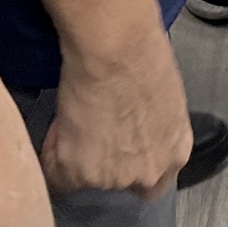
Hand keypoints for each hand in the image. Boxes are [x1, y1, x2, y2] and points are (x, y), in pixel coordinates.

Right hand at [42, 14, 191, 199]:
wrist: (114, 44)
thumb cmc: (140, 51)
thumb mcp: (162, 96)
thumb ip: (152, 125)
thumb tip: (133, 124)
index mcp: (175, 151)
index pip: (153, 182)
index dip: (129, 162)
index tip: (116, 148)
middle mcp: (149, 172)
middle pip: (118, 182)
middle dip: (103, 160)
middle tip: (92, 128)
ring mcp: (114, 177)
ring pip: (87, 177)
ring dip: (77, 153)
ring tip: (77, 115)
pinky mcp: (81, 173)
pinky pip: (57, 173)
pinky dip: (52, 153)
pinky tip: (61, 124)